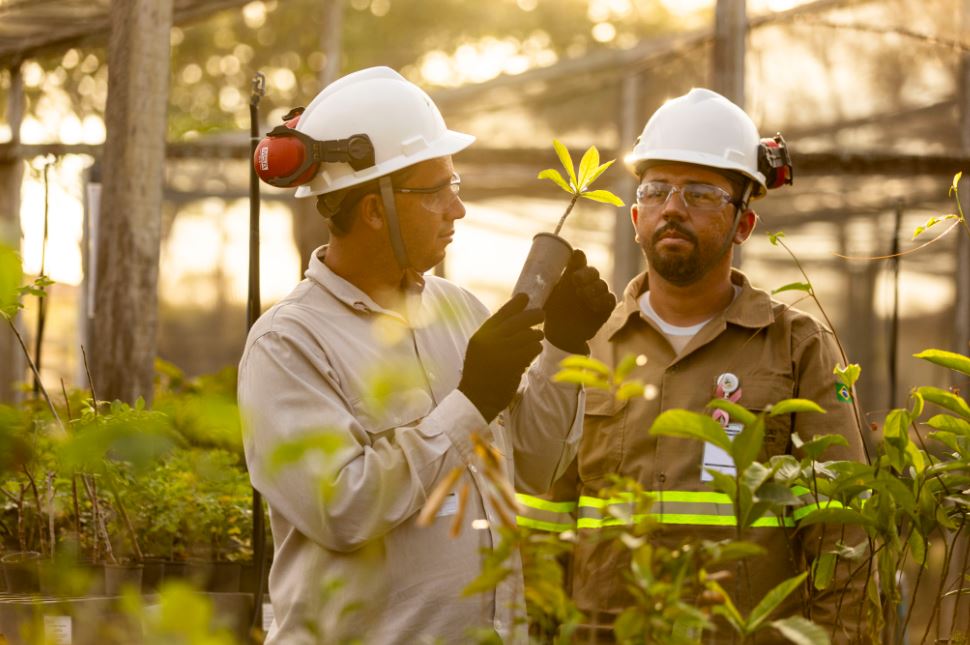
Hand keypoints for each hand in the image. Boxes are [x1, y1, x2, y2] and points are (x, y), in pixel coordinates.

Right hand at [459, 293, 543, 421]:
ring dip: (536, 335)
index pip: (501, 314)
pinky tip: (534, 352)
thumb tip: (516, 320)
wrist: (476, 399)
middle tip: (542, 314)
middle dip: (533, 315)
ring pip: (528, 335)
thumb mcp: (480, 350)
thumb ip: (494, 336)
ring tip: (537, 337)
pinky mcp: (513, 363)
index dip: (515, 304)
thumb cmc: (480, 375)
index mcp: (481, 335)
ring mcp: (502, 351)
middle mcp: (490, 340)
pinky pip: (532, 348)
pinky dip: (536, 349)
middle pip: (518, 321)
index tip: (525, 297)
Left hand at [543, 249, 615, 353]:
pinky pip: (610, 300)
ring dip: (593, 288)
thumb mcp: (546, 297)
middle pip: (592, 271)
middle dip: (585, 274)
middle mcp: (588, 282)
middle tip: (575, 280)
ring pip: (602, 285)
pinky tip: (594, 305)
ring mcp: (598, 294)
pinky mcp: (605, 307)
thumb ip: (543, 287)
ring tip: (582, 295)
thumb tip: (530, 277)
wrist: (562, 334)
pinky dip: (604, 300)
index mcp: (573, 274)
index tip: (575, 256)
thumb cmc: (553, 312)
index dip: (578, 257)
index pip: (578, 260)